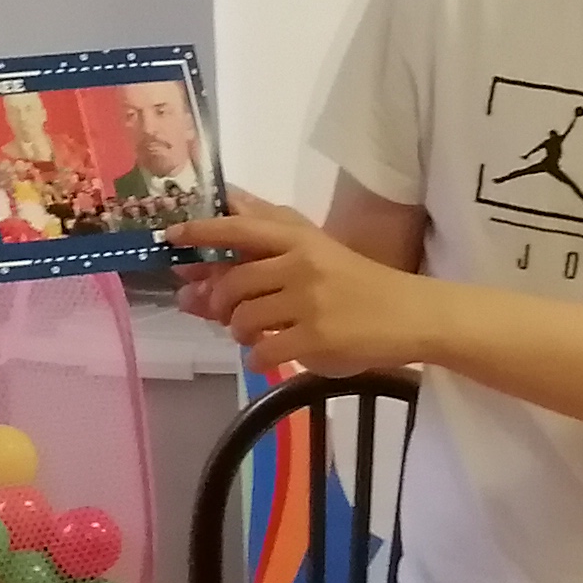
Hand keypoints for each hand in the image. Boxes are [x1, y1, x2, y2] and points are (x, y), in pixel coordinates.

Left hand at [164, 189, 430, 376]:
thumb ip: (270, 237)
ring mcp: (308, 302)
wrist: (410, 315)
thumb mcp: (318, 248)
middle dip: (219, 303)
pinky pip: (262, 352)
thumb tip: (220, 223)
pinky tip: (268, 356)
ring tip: (255, 335)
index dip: (201, 232)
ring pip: (243, 319)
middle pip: (233, 282)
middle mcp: (302, 265)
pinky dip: (256, 359)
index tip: (172, 239)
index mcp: (300, 239)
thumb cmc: (358, 283)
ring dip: (238, 332)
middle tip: (223, 313)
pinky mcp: (316, 338)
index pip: (239, 228)